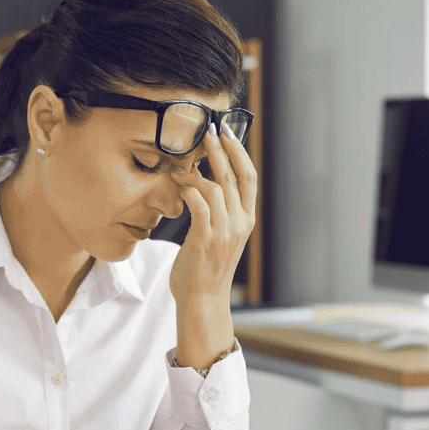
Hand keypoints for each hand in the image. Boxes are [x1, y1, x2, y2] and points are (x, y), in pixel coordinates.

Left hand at [168, 122, 256, 303]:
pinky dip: (188, 190)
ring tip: (179, 169)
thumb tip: (209, 184)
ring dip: (195, 172)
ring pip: (215, 186)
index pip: (249, 177)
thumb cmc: (207, 267)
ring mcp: (224, 231)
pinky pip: (199, 203)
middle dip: (220, 148)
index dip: (240, 151)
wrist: (203, 299)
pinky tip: (178, 187)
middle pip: (234, 175)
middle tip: (207, 130)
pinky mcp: (206, 239)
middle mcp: (240, 223)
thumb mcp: (223, 237)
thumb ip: (222, 212)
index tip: (227, 132)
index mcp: (247, 220)